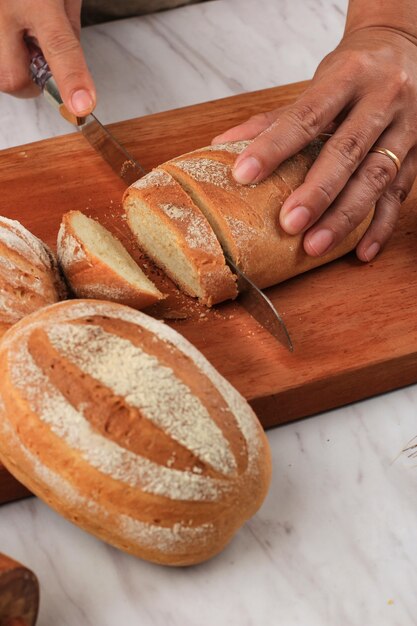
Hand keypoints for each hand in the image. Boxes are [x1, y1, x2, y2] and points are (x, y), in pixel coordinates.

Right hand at [0, 0, 94, 114]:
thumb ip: (67, 33)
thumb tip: (69, 74)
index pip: (59, 46)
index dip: (72, 79)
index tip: (81, 107)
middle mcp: (3, 8)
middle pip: (12, 77)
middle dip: (30, 84)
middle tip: (39, 64)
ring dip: (12, 68)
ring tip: (20, 38)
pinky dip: (3, 55)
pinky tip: (9, 33)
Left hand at [213, 28, 416, 261]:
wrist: (404, 49)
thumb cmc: (352, 73)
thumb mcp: (316, 84)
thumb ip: (273, 119)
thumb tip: (222, 147)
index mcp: (348, 76)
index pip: (306, 115)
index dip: (274, 146)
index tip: (244, 175)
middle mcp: (382, 99)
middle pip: (348, 150)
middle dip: (317, 191)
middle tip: (289, 224)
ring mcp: (406, 128)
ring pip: (378, 176)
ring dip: (345, 216)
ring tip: (315, 245)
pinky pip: (401, 194)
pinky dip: (380, 226)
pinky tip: (361, 251)